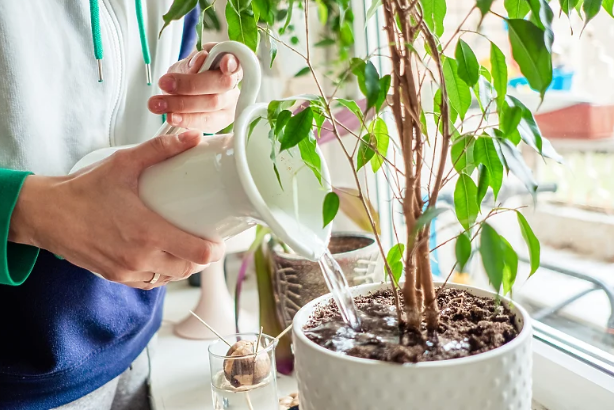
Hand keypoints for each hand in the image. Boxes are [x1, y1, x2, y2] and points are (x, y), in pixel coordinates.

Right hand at [9, 131, 224, 288]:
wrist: (45, 214)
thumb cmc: (84, 189)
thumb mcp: (123, 164)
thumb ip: (160, 149)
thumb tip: (193, 136)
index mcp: (148, 233)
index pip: (198, 254)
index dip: (215, 250)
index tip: (221, 240)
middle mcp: (140, 257)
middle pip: (188, 268)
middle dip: (202, 257)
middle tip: (206, 240)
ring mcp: (127, 271)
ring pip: (169, 277)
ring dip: (183, 266)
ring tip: (188, 247)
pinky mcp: (115, 276)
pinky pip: (149, 282)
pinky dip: (161, 273)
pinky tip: (163, 258)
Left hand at [148, 43, 242, 132]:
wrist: (184, 94)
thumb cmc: (189, 75)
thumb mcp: (186, 64)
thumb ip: (192, 62)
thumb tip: (201, 59)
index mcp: (229, 63)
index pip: (237, 61)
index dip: (233, 63)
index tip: (224, 63)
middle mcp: (234, 85)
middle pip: (221, 85)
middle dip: (191, 85)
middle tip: (165, 84)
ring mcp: (231, 105)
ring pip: (212, 105)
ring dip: (182, 105)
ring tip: (159, 104)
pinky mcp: (222, 122)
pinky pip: (207, 123)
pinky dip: (187, 120)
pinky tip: (172, 117)